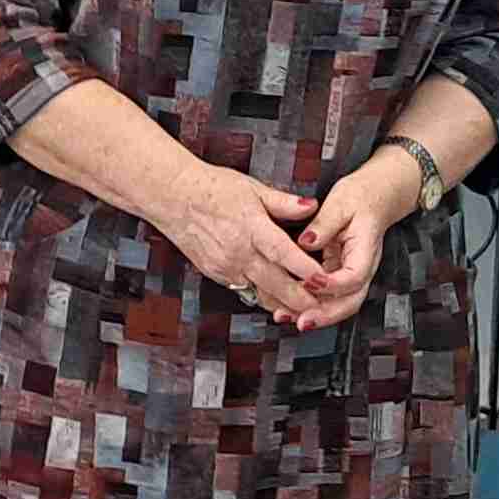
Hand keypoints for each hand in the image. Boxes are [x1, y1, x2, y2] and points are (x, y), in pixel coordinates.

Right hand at [153, 164, 332, 320]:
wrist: (174, 197)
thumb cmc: (212, 188)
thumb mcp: (252, 188)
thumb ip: (284, 202)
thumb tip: (310, 206)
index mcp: (251, 228)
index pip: (284, 254)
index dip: (305, 269)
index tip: (324, 279)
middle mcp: (239, 252)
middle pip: (276, 284)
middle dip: (301, 299)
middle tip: (323, 307)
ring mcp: (226, 267)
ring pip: (261, 294)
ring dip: (284, 304)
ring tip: (307, 310)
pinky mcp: (216, 274)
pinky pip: (245, 291)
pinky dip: (264, 297)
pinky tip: (279, 299)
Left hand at [291, 155, 417, 327]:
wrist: (375, 195)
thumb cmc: (361, 197)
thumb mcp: (340, 202)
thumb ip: (323, 224)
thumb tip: (305, 242)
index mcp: (366, 250)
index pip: (354, 277)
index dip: (332, 285)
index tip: (310, 282)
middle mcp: (362, 267)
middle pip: (349, 302)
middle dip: (324, 315)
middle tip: (300, 320)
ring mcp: (352, 274)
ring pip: (339, 304)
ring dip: (315, 314)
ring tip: (287, 317)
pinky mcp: (340, 274)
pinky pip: (328, 295)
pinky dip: (311, 303)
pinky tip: (289, 306)